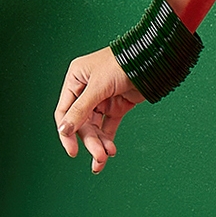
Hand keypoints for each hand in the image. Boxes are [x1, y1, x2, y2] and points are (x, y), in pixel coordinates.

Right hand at [55, 48, 142, 174]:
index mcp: (75, 80)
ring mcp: (102, 99)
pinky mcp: (117, 106)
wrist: (152, 60)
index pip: (65, 112)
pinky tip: (110, 150)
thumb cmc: (123, 63)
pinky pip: (108, 126)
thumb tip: (64, 130)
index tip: (72, 151)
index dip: (66, 133)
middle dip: (90, 141)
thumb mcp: (97, 87)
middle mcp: (86, 90)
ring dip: (99, 143)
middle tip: (98, 155)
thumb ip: (80, 110)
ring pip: (95, 127)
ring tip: (105, 156)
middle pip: (82, 123)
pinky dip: (108, 139)